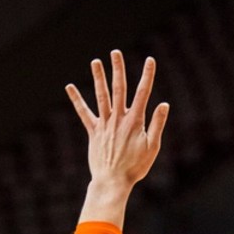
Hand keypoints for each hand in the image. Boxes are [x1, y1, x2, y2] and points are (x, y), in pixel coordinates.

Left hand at [67, 50, 168, 189]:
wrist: (113, 181)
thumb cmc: (136, 167)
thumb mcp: (152, 148)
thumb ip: (157, 125)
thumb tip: (164, 104)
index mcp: (135, 121)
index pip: (143, 93)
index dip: (147, 75)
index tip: (150, 60)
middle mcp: (118, 119)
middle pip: (119, 88)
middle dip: (118, 69)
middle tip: (116, 52)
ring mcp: (104, 124)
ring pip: (101, 96)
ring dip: (99, 77)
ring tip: (96, 61)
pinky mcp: (94, 132)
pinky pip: (84, 113)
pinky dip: (77, 100)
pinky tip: (70, 87)